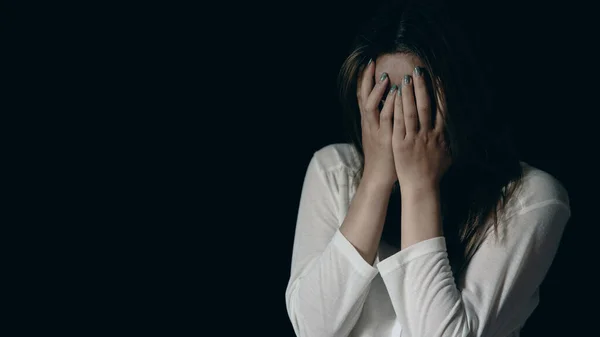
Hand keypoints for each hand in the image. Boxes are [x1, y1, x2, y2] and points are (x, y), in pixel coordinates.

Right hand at [357, 60, 397, 188]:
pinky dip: (390, 105)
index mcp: (368, 121)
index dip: (364, 79)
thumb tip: (388, 102)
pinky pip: (386, 119)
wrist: (379, 176)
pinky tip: (397, 95)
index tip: (368, 63)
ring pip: (371, 106)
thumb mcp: (378, 134)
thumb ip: (382, 118)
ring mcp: (376, 130)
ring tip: (384, 77)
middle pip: (363, 96)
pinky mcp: (385, 137)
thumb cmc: (383, 155)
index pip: (362, 95)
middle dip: (366, 79)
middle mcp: (369, 123)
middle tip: (370, 63)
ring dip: (378, 91)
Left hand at [392, 67, 451, 189]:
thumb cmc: (434, 173)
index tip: (436, 78)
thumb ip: (450, 141)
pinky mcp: (400, 144)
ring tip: (404, 78)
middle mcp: (428, 134)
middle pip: (425, 106)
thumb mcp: (448, 155)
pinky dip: (397, 109)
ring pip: (411, 112)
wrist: (421, 187)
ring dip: (408, 94)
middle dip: (421, 87)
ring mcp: (414, 139)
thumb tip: (457, 132)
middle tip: (418, 71)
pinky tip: (393, 99)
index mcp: (440, 135)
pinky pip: (398, 123)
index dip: (439, 92)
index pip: (441, 108)